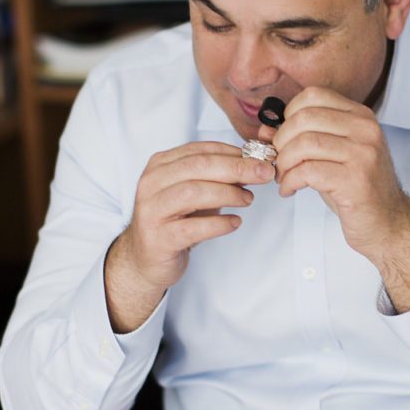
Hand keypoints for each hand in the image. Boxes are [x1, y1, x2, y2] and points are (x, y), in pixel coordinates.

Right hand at [104, 141, 273, 331]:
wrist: (146, 259)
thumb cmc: (174, 221)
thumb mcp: (194, 193)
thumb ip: (217, 177)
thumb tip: (254, 165)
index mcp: (160, 165)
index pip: (200, 150)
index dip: (233, 152)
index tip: (260, 158)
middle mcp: (152, 183)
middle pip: (199, 166)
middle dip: (237, 168)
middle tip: (263, 174)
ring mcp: (152, 211)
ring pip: (194, 192)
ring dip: (228, 193)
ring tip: (248, 199)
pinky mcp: (158, 238)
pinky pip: (193, 227)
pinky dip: (219, 223)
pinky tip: (234, 222)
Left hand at [260, 87, 409, 310]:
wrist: (388, 223)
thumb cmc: (356, 189)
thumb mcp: (330, 157)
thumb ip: (301, 139)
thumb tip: (264, 130)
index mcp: (361, 116)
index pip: (314, 95)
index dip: (289, 115)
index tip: (284, 137)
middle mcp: (366, 130)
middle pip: (304, 118)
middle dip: (281, 141)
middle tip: (279, 162)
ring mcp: (363, 154)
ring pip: (304, 144)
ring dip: (283, 163)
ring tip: (283, 177)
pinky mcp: (356, 181)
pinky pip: (308, 171)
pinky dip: (290, 181)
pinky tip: (290, 190)